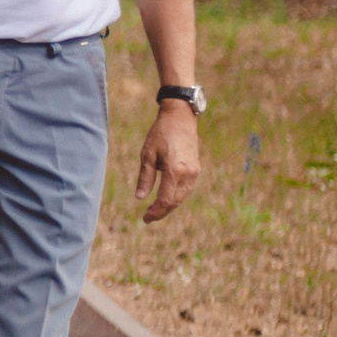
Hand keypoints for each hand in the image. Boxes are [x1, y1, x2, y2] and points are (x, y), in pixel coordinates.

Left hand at [135, 103, 200, 222]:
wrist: (180, 118)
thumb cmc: (160, 134)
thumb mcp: (147, 154)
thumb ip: (145, 177)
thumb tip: (140, 198)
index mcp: (174, 170)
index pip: (165, 200)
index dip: (155, 212)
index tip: (145, 219)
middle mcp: (187, 174)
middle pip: (175, 201)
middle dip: (161, 212)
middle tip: (148, 218)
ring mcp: (194, 172)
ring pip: (182, 197)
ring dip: (169, 206)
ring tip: (155, 210)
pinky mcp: (196, 169)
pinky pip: (186, 189)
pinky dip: (176, 197)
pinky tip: (166, 198)